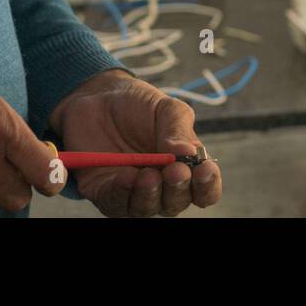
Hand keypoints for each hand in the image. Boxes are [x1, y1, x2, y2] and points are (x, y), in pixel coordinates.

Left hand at [50, 69, 222, 217]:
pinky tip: (127, 175)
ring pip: (146, 208)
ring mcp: (133, 191)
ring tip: (149, 175)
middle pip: (176, 203)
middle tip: (175, 171)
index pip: (204, 190)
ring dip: (150, 195)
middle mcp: (161, 186)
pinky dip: (122, 192)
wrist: (98, 97)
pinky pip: (115, 202)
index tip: (204, 171)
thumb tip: (190, 154)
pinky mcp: (105, 192)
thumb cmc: (138, 105)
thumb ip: (179, 130)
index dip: (208, 186)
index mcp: (184, 167)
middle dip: (177, 189)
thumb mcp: (165, 109)